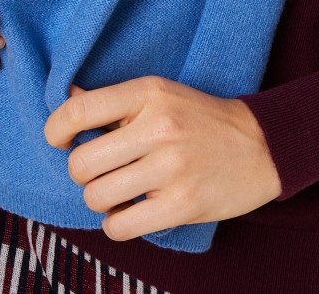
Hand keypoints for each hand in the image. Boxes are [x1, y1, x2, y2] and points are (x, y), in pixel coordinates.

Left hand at [44, 76, 282, 240]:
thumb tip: (64, 96)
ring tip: (122, 191)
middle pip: (81, 163)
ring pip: (95, 197)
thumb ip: (113, 101)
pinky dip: (117, 224)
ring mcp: (171, 168)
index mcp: (149, 93)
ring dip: (101, 199)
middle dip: (83, 172)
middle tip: (104, 170)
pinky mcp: (182, 205)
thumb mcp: (161, 94)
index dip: (56, 130)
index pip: (79, 111)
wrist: (262, 145)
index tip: (59, 140)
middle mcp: (159, 127)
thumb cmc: (201, 118)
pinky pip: (119, 227)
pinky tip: (133, 211)